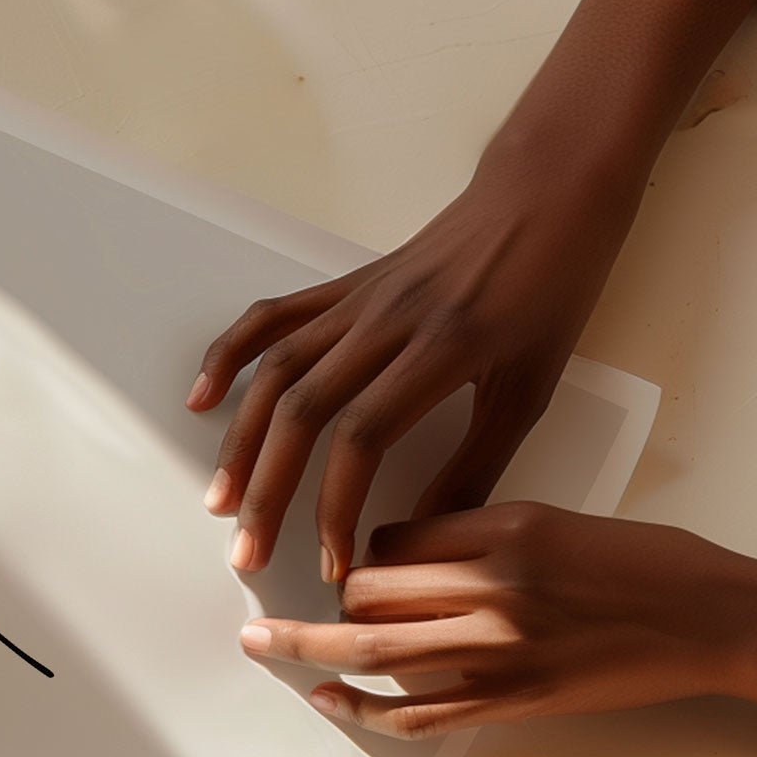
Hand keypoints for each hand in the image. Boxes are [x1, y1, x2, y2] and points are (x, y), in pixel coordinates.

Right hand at [187, 0, 756, 581]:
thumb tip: (427, 533)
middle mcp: (387, 322)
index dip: (337, 507)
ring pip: (277, 371)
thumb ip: (477, 463)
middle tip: (249, 551)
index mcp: (440, 349)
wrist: (546, 193)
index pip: (363, 438)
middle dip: (269, 490)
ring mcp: (358, 300)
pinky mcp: (345, 286)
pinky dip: (232, 355)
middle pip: (303, 411)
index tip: (335, 563)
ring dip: (241, 440)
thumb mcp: (531, 387)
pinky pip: (274, 319)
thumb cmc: (552, 289)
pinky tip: (204, 397)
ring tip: (220, 498)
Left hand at [238, 504, 756, 756]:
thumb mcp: (558, 519)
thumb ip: (481, 531)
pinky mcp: (512, 702)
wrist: (717, 620)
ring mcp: (498, 651)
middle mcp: (491, 587)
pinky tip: (326, 699)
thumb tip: (405, 549)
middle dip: (334, 596)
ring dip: (308, 647)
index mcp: (503, 527)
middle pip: (369, 588)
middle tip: (299, 598)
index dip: (366, 547)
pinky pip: (416, 712)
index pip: (394, 534)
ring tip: (259, 643)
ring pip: (374, 648)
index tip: (359, 557)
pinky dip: (361, 707)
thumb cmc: (649, 562)